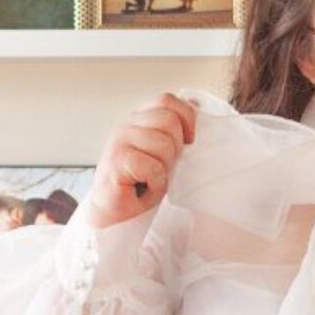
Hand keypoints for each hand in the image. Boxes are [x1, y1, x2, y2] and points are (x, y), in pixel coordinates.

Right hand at [87, 93, 196, 228]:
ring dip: (165, 168)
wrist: (115, 214)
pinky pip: (152, 166)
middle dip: (175, 149)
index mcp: (139, 119)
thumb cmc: (141, 184)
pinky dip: (156, 182)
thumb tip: (199, 111)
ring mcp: (118, 141)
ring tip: (151, 178)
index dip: (186, 118)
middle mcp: (126, 125)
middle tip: (163, 167)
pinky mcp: (116, 161)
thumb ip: (175, 134)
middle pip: (169, 121)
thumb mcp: (165, 153)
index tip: (189, 141)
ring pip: (164, 144)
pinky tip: (144, 186)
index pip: (167, 101)